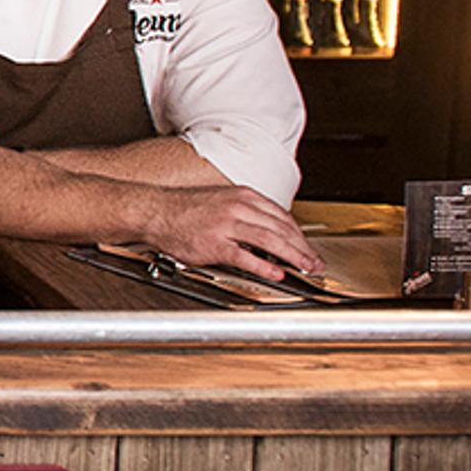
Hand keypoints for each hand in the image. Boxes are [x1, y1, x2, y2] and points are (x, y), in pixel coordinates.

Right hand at [137, 183, 326, 282]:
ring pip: (270, 241)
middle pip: (282, 229)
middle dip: (303, 248)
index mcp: (243, 197)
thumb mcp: (222, 201)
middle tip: (315, 263)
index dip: (300, 234)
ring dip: (293, 256)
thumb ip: (246, 215)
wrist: (154, 211)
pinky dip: (264, 266)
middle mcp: (239, 208)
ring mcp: (227, 225)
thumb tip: (268, 232)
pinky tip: (277, 274)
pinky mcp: (214, 244)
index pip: (282, 216)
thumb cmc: (184, 210)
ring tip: (306, 268)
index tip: (308, 248)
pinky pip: (245, 256)